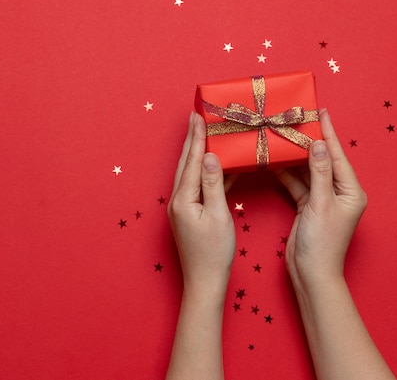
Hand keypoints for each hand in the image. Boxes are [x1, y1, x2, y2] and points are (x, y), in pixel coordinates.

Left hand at [168, 112, 235, 294]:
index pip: (191, 161)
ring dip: (197, 153)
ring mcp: (182, 208)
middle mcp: (177, 200)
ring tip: (205, 134)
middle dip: (192, 139)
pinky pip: (197, 186)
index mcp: (183, 199)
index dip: (196, 137)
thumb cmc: (214, 252)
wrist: (204, 281)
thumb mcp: (218, 215)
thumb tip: (209, 157)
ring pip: (190, 173)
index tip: (198, 116)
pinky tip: (218, 165)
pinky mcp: (189, 214)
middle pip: (186, 163)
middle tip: (196, 117)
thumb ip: (213, 184)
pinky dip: (207, 173)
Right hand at [275, 109, 366, 290]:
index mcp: (351, 192)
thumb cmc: (321, 242)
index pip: (338, 156)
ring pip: (308, 171)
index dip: (328, 134)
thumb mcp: (320, 204)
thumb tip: (319, 145)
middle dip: (309, 142)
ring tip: (283, 135)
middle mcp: (339, 193)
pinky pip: (297, 184)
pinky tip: (276, 160)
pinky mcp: (307, 207)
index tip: (320, 112)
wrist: (310, 273)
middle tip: (296, 120)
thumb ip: (319, 173)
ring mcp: (322, 200)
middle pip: (322, 161)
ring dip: (295, 157)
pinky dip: (287, 174)